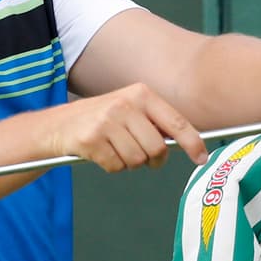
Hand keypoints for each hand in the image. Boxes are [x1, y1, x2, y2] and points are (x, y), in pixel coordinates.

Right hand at [46, 83, 208, 171]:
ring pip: (137, 160)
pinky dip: (112, 166)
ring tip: (115, 149)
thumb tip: (186, 143)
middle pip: (157, 148)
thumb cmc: (100, 119)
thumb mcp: (129, 109)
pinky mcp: (92, 139)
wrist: (59, 124)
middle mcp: (125, 104)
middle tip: (142, 157)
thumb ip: (154, 122)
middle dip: (152, 160)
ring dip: (129, 163)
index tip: (201, 158)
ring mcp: (107, 121)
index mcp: (141, 94)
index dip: (193, 143)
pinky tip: (101, 153)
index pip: (176, 122)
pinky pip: (116, 166)